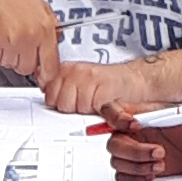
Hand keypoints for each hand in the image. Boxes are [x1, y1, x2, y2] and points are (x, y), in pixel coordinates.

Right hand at [0, 0, 62, 81]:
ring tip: (6, 36)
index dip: (46, 74)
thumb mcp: (40, 6)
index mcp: (45, 29)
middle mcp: (30, 36)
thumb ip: (51, 26)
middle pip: (27, 68)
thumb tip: (56, 42)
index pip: (51, 64)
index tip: (43, 77)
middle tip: (18, 47)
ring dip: (7, 56)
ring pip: (10, 65)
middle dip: (22, 61)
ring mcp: (11, 41)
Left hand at [45, 58, 159, 116]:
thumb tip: (46, 95)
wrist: (136, 82)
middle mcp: (76, 71)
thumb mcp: (79, 85)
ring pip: (75, 107)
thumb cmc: (108, 86)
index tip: (72, 100)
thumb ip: (60, 89)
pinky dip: (99, 111)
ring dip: (87, 110)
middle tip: (87, 102)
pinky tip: (105, 104)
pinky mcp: (103, 89)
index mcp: (67, 69)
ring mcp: (89, 78)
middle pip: (59, 103)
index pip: (48, 93)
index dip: (59, 102)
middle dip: (72, 108)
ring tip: (97, 102)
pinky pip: (91, 108)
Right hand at [100, 99, 181, 180]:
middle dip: (136, 151)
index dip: (116, 117)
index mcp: (136, 114)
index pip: (111, 110)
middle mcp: (127, 133)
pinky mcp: (132, 169)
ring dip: (139, 166)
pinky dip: (136, 178)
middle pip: (114, 143)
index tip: (133, 124)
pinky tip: (152, 174)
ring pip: (118, 161)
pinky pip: (122, 176)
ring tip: (161, 164)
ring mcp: (128, 153)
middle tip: (159, 151)